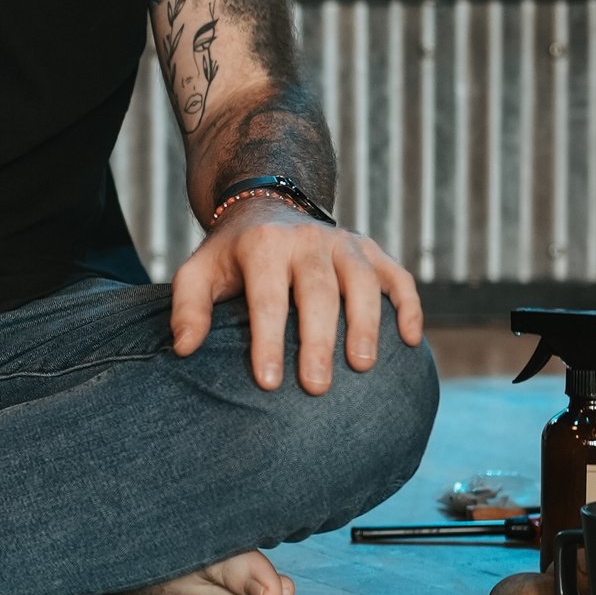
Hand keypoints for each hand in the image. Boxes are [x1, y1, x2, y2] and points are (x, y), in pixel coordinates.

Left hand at [169, 198, 423, 395]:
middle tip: (316, 386)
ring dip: (367, 323)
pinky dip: (409, 305)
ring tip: (363, 366)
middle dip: (319, 340)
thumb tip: (184, 349)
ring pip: (363, 281)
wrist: (267, 207)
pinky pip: (397, 276)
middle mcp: (307, 240)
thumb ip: (187, 308)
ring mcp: (344, 243)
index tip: (268, 382)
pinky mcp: (370, 250)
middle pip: (318, 291)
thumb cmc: (231, 256)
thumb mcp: (198, 273)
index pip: (268, 298)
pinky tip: (411, 340)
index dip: (268, 341)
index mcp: (263, 246)